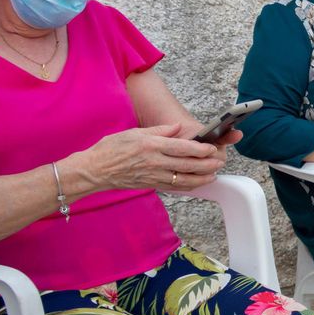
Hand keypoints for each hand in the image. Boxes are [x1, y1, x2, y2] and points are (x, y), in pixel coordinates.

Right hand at [67, 123, 226, 194]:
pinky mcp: (150, 185)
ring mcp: (152, 175)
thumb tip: (178, 127)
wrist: (94, 170)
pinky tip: (197, 184)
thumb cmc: (111, 148)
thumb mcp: (134, 132)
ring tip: (214, 175)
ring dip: (201, 178)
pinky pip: (173, 187)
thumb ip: (159, 130)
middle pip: (187, 165)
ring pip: (183, 179)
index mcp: (151, 145)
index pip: (182, 148)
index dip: (200, 149)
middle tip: (220, 162)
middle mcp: (154, 162)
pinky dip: (188, 186)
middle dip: (206, 165)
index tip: (211, 148)